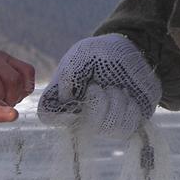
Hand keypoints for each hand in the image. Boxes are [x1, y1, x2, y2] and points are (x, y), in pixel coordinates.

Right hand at [38, 34, 161, 139]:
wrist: (129, 51)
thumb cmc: (101, 53)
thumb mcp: (83, 54)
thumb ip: (70, 73)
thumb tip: (66, 99)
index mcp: (62, 96)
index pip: (49, 116)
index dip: (59, 115)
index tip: (76, 101)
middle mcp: (79, 115)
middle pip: (82, 127)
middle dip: (96, 102)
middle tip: (99, 85)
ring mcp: (100, 124)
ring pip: (106, 128)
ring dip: (116, 101)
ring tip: (116, 87)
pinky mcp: (121, 127)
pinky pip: (125, 128)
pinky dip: (130, 109)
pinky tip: (129, 97)